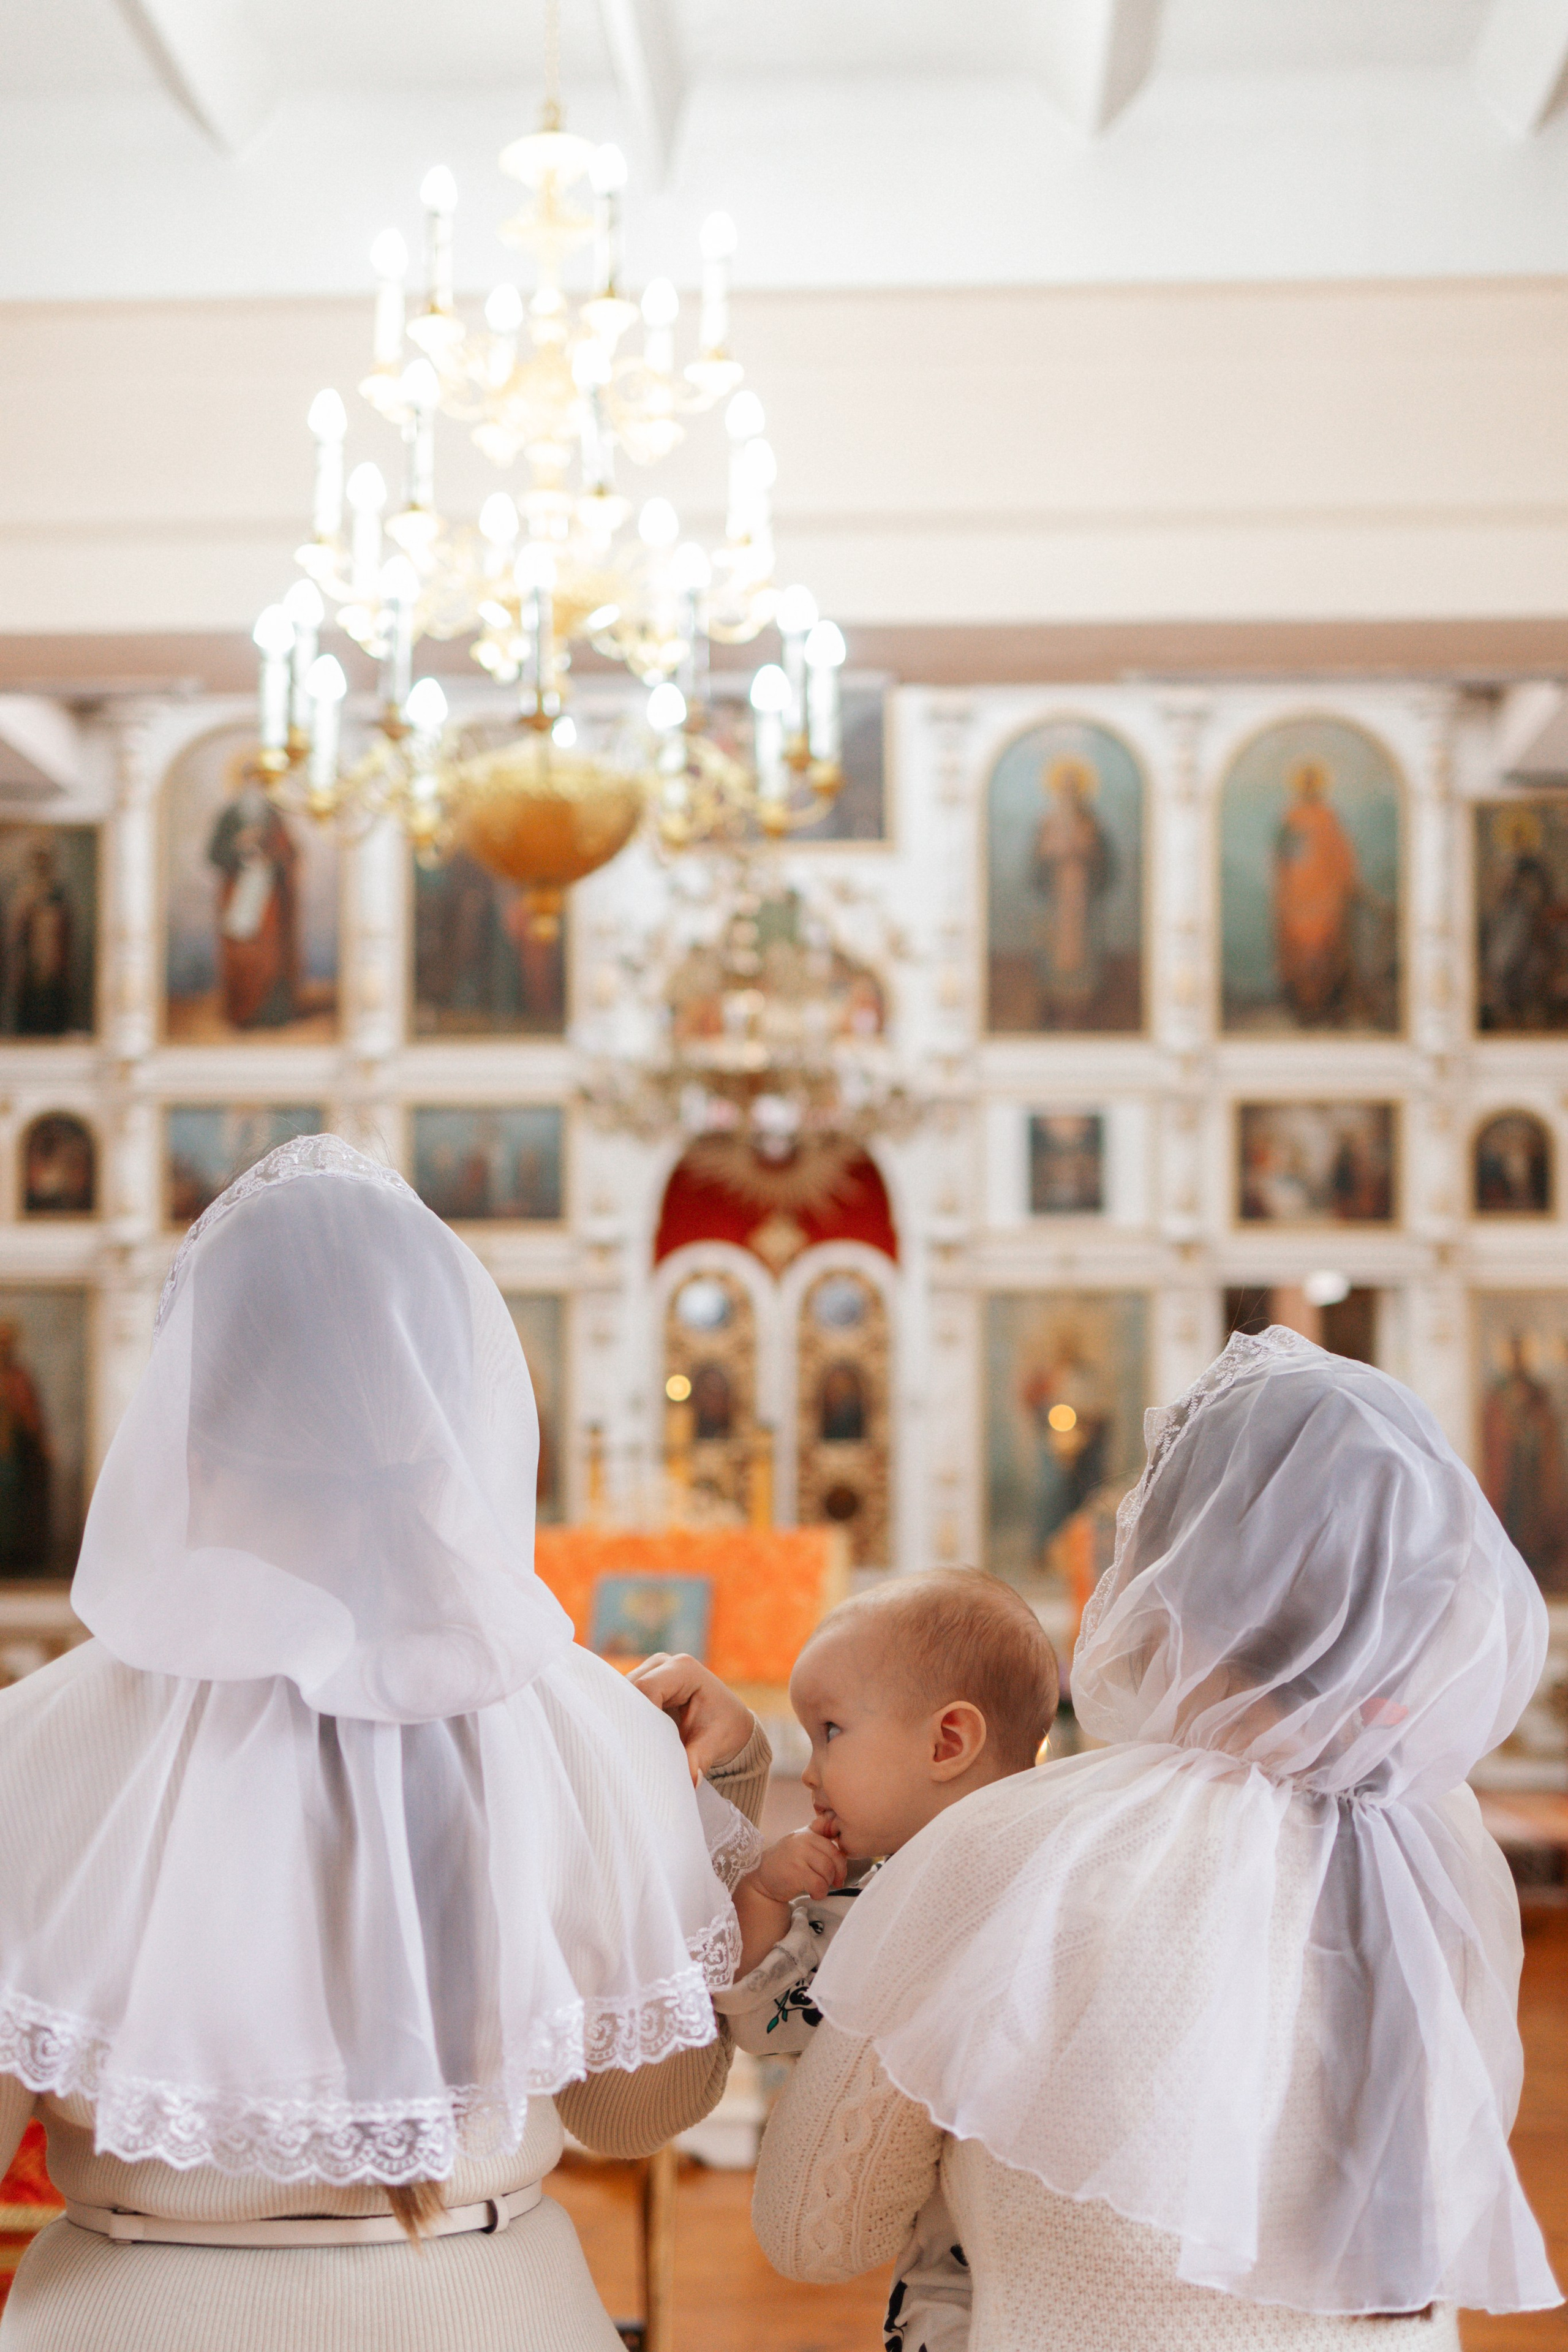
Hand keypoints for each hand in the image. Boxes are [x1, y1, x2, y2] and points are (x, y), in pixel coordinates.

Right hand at [628, 1652, 753, 1782]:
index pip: (646, 1688)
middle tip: (632, 1751)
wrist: (727, 1722)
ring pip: (621, 1694)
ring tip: (631, 1748)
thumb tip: (690, 1781)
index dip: (640, 1717)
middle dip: (629, 1720)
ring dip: (625, 1720)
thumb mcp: (714, 1744)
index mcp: (684, 1669)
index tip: (643, 1747)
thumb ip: (698, 1760)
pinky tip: (629, 1740)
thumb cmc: (723, 1728)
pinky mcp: (641, 1682)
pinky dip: (625, 1719)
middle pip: (629, 1689)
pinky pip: (623, 1699)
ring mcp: (649, 1670)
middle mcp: (663, 1663)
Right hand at [749, 1829, 846, 1906]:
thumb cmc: (784, 1862)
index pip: (834, 1848)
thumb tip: (834, 1821)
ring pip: (828, 1872)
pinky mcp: (795, 1872)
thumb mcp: (800, 1843)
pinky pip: (819, 1885)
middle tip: (832, 1883)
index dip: (841, 1864)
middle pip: (833, 1860)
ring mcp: (798, 1856)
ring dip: (827, 1885)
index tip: (839, 1874)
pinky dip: (820, 1893)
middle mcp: (803, 1841)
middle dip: (836, 1876)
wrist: (761, 1878)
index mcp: (807, 1834)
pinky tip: (813, 1893)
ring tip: (818, 1887)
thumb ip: (817, 1832)